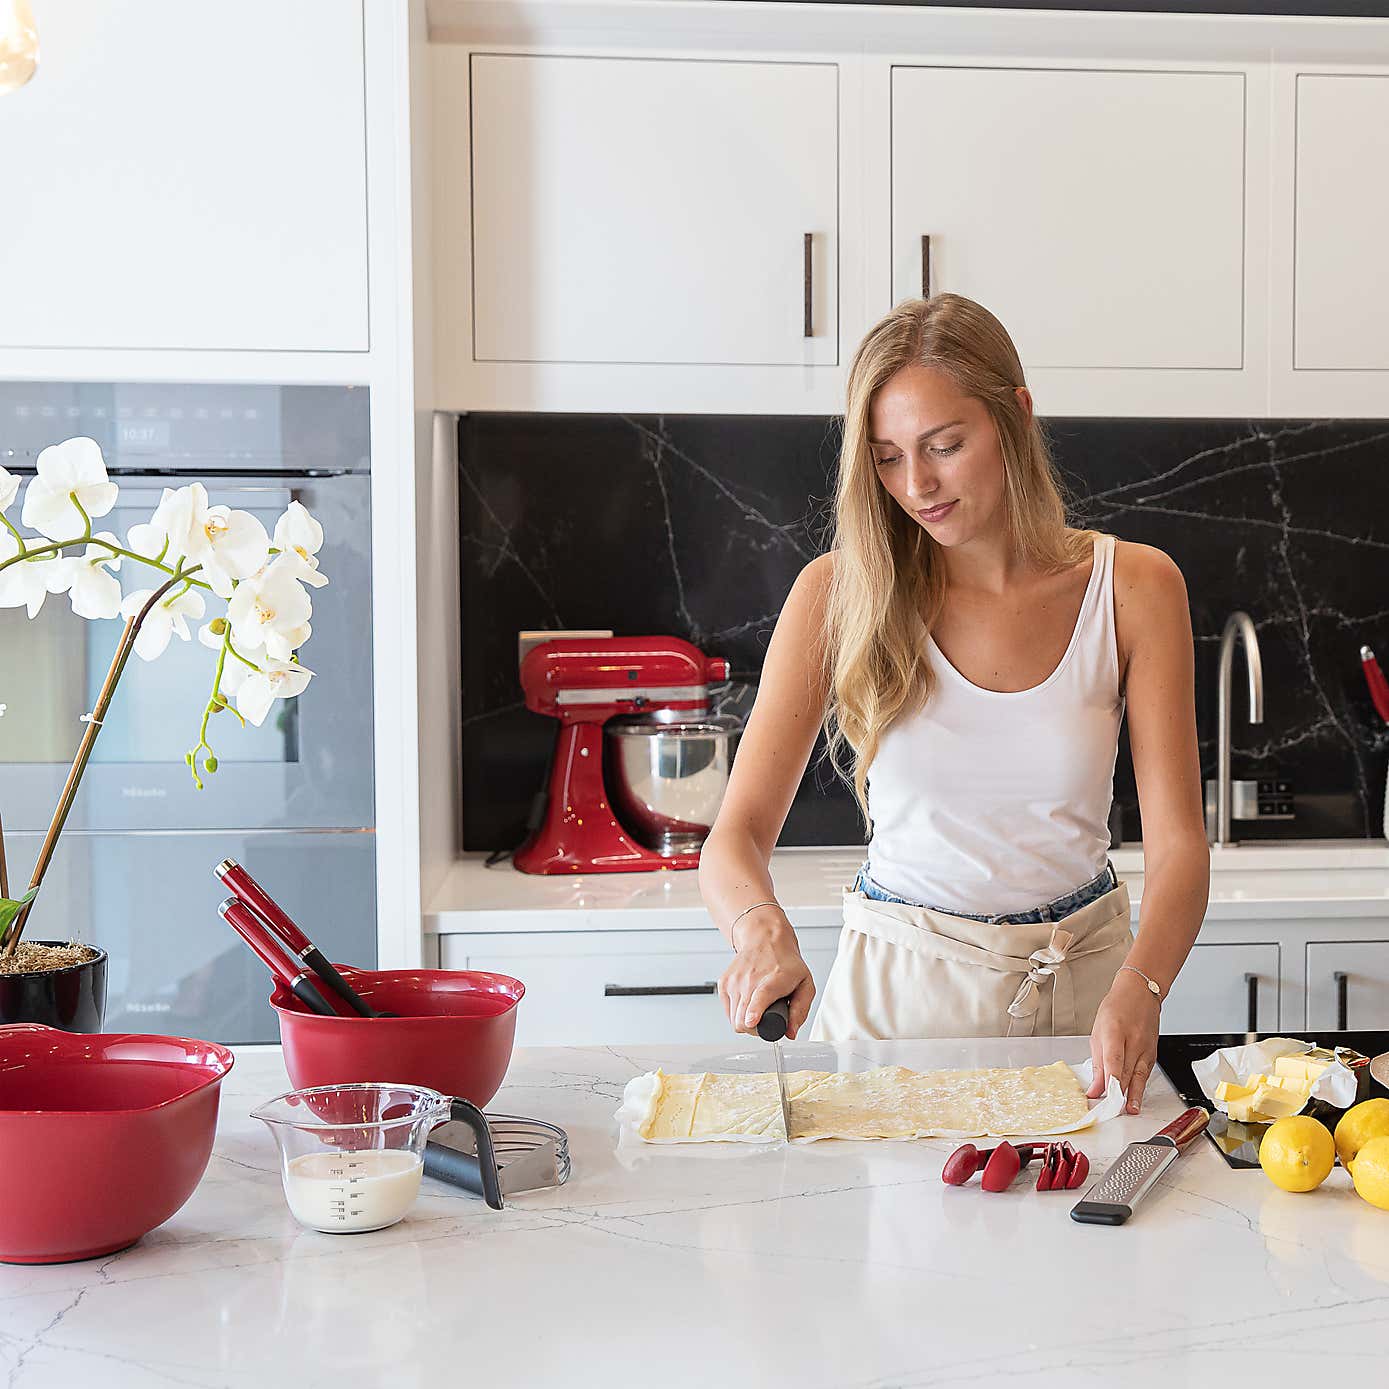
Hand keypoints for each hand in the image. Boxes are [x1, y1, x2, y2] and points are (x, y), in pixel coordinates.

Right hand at [718, 913, 814, 1039]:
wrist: (765, 939)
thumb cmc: (786, 963)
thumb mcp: (805, 984)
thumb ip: (801, 1010)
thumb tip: (791, 1033)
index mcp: (774, 980)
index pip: (760, 997)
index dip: (754, 1011)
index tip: (751, 1020)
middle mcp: (750, 979)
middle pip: (743, 1019)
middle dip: (756, 1030)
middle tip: (766, 1020)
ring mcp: (735, 981)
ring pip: (734, 1020)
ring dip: (746, 1022)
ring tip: (758, 1010)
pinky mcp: (724, 983)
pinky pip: (727, 1012)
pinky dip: (737, 1013)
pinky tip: (748, 1003)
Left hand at [1087, 970, 1161, 1114]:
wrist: (1140, 993)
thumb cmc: (1116, 1008)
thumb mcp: (1098, 1031)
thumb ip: (1097, 1061)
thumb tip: (1094, 1087)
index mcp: (1115, 1031)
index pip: (1114, 1059)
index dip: (1111, 1079)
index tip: (1104, 1095)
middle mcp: (1134, 1040)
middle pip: (1128, 1070)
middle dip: (1121, 1093)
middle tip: (1113, 1111)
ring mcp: (1146, 1046)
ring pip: (1140, 1074)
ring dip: (1135, 1094)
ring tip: (1131, 1110)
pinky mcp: (1153, 1052)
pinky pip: (1146, 1072)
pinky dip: (1140, 1086)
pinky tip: (1136, 1098)